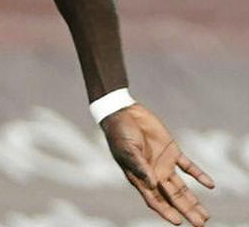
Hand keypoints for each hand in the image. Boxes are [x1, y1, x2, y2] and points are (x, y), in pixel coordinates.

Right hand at [102, 103, 214, 225]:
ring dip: (193, 201)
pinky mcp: (172, 151)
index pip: (155, 199)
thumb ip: (140, 166)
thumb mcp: (127, 150)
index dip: (166, 211)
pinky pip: (188, 167)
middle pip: (172, 197)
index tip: (178, 221)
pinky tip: (210, 185)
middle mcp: (153, 174)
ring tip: (205, 216)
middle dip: (186, 211)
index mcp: (140, 177)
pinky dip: (199, 175)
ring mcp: (164, 164)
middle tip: (200, 224)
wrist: (124, 113)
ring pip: (182, 187)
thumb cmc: (120, 133)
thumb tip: (152, 184)